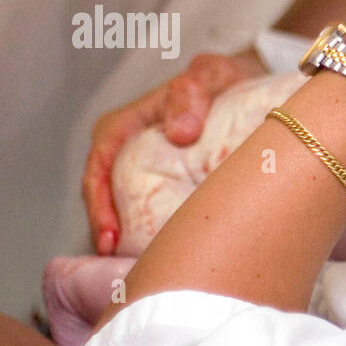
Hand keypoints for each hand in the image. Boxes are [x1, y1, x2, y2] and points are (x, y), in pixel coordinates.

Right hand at [82, 49, 266, 253]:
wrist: (246, 89)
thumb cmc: (221, 81)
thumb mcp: (209, 75)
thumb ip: (191, 93)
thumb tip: (181, 132)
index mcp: (124, 126)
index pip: (99, 168)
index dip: (100, 204)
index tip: (111, 236)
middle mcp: (126, 151)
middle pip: (105, 198)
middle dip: (108, 233)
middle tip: (121, 264)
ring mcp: (142, 171)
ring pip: (126, 210)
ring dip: (130, 239)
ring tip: (138, 270)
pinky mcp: (162, 185)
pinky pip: (149, 212)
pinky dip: (153, 234)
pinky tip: (164, 257)